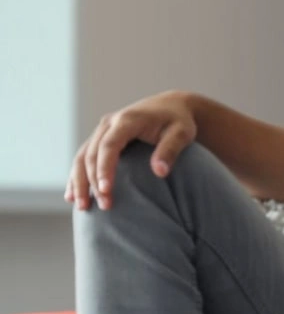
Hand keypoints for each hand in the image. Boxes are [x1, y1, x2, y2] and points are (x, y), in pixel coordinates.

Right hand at [66, 90, 199, 210]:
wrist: (171, 106)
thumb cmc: (179, 121)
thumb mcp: (181, 133)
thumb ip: (170, 150)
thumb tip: (160, 172)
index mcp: (127, 120)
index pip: (109, 145)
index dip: (104, 168)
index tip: (106, 191)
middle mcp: (109, 123)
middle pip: (92, 154)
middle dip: (93, 181)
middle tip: (104, 206)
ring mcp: (102, 130)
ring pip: (82, 157)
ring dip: (79, 182)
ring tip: (82, 207)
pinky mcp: (100, 138)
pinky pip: (83, 157)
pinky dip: (77, 176)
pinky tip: (72, 196)